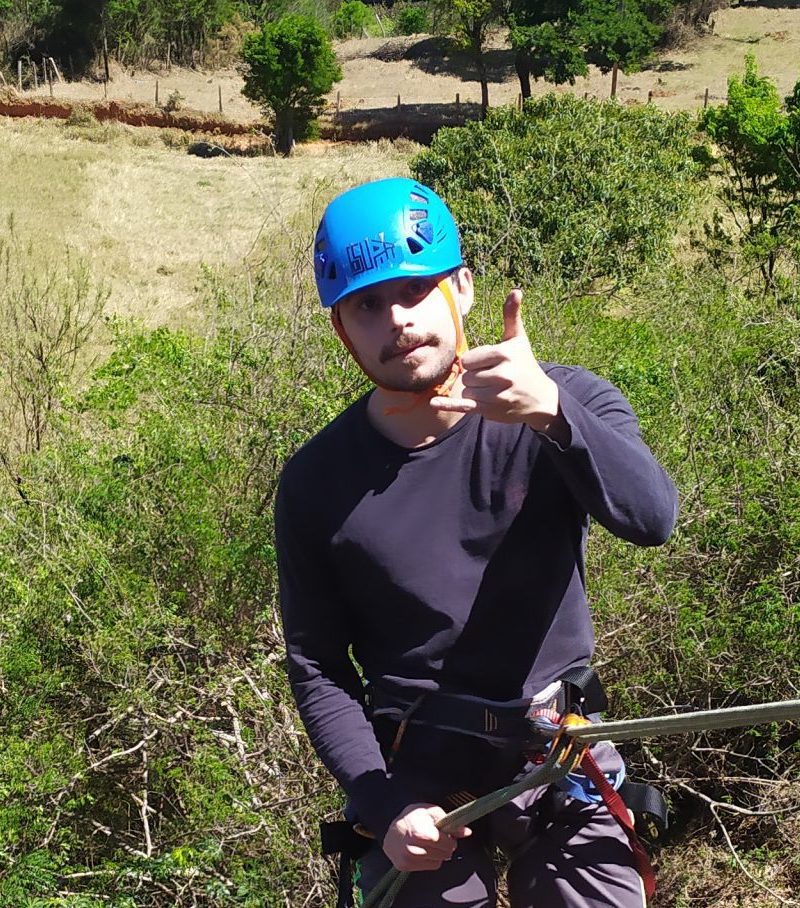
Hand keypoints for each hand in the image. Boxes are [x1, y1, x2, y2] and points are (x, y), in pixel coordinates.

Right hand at [382, 803, 470, 872]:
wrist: (388, 825)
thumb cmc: (411, 816)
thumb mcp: (431, 812)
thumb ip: (449, 822)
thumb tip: (466, 832)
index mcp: (421, 833)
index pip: (447, 843)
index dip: (449, 838)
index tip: (447, 833)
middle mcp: (414, 849)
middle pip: (444, 854)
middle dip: (445, 845)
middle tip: (437, 836)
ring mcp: (408, 859)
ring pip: (438, 861)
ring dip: (438, 853)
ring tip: (429, 842)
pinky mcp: (405, 867)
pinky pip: (429, 867)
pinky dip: (430, 859)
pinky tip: (423, 849)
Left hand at [430, 289, 563, 436]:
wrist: (539, 399)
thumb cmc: (525, 365)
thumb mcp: (518, 340)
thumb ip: (511, 316)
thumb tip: (516, 290)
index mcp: (504, 354)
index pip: (469, 358)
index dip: (474, 361)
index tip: (488, 363)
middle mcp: (502, 374)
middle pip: (466, 374)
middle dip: (474, 376)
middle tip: (492, 377)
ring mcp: (496, 394)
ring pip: (466, 389)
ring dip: (474, 389)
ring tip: (492, 389)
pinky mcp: (491, 409)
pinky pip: (464, 405)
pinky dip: (449, 405)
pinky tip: (433, 403)